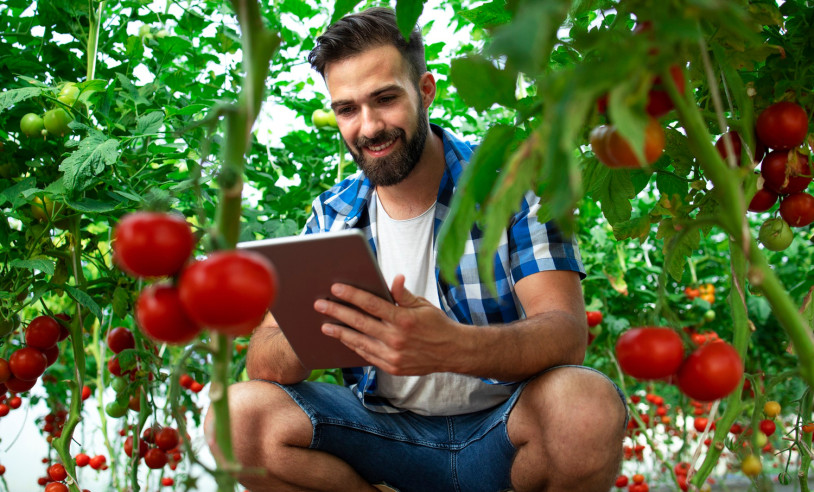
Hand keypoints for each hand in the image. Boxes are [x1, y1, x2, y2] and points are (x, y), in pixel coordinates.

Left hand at [314, 274, 463, 374]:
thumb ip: (403, 294)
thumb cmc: (436, 324)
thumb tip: (394, 278)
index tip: (336, 288)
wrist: (452, 352)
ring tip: (324, 325)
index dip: (352, 295)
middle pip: (360, 322)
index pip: (371, 304)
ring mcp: (393, 355)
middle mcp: (396, 338)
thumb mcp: (422, 305)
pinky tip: (343, 339)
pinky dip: (353, 346)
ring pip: (359, 341)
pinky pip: (367, 355)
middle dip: (337, 312)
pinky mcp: (392, 367)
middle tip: (320, 304)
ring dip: (340, 332)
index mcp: (404, 319)